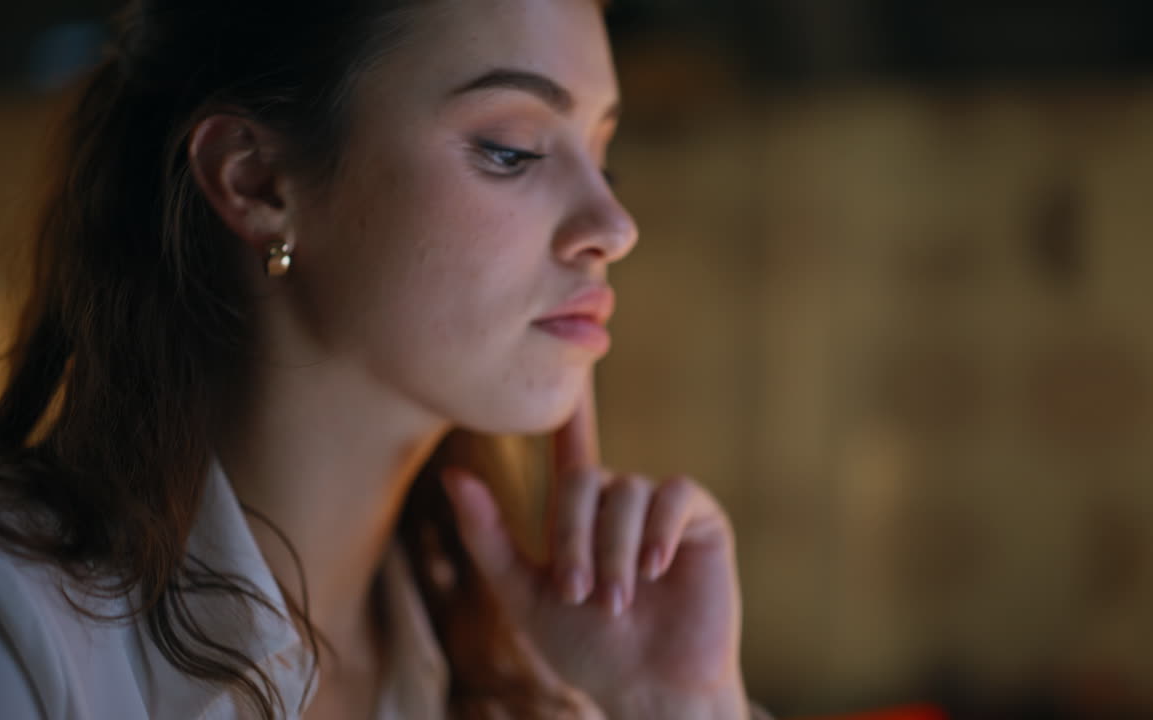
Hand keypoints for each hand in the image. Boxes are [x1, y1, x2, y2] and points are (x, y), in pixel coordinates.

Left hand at [442, 379, 747, 719]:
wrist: (650, 688)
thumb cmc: (590, 651)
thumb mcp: (523, 594)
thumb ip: (488, 536)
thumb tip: (452, 474)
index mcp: (580, 516)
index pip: (571, 451)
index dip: (569, 410)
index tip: (565, 367)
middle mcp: (619, 502)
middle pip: (583, 480)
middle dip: (573, 538)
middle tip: (578, 593)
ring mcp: (659, 507)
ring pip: (625, 492)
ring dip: (613, 551)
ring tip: (617, 602)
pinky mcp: (700, 519)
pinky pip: (673, 494)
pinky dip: (657, 530)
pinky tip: (653, 567)